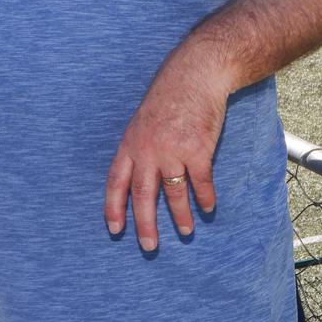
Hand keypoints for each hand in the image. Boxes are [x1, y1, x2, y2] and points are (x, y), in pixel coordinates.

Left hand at [104, 49, 230, 251]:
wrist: (196, 74)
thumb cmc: (170, 96)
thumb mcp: (143, 120)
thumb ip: (139, 147)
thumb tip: (139, 175)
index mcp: (130, 144)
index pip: (116, 182)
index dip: (114, 208)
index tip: (115, 230)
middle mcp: (148, 150)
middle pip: (143, 195)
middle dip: (145, 224)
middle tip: (148, 247)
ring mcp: (173, 151)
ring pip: (173, 194)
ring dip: (180, 216)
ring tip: (185, 232)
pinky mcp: (198, 150)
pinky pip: (200, 182)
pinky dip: (204, 198)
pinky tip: (208, 208)